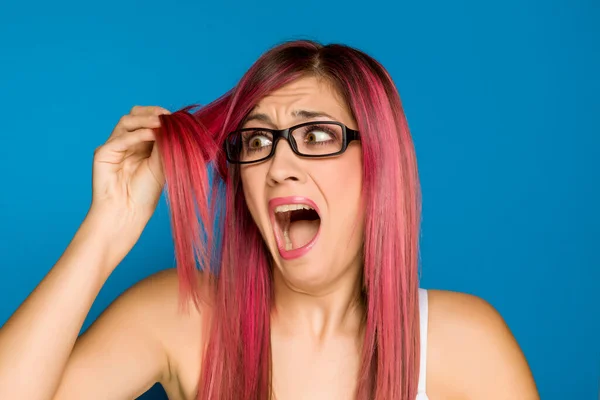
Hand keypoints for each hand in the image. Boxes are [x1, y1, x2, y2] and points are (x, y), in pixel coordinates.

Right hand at [90, 105, 170, 226]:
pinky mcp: (103, 153)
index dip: (160, 115)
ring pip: (127, 122)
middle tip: (166, 116)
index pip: (148, 120)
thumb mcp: (161, 164)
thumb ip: (164, 144)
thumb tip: (173, 124)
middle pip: (134, 115)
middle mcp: (126, 142)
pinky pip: (121, 138)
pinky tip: (152, 134)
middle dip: (151, 112)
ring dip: (145, 120)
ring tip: (161, 123)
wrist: (128, 213)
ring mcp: (114, 146)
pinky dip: (137, 135)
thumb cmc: (145, 193)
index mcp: (141, 144)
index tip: (176, 117)